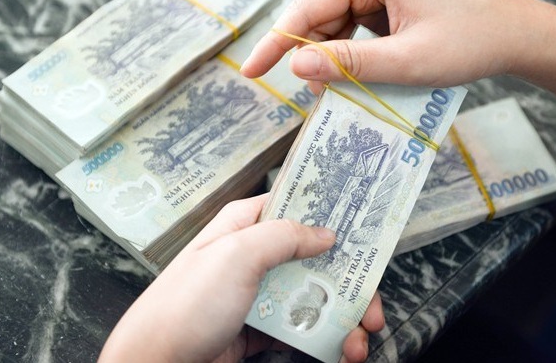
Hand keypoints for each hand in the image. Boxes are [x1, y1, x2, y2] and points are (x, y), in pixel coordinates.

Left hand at [99, 194, 384, 362]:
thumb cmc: (184, 305)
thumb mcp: (235, 256)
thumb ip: (283, 236)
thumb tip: (324, 232)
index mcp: (244, 225)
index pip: (296, 208)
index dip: (330, 216)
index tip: (364, 229)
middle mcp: (253, 256)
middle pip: (314, 258)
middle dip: (348, 281)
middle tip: (371, 306)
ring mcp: (257, 293)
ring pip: (311, 295)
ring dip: (341, 315)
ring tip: (357, 339)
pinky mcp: (259, 327)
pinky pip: (298, 327)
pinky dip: (322, 338)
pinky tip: (338, 348)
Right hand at [241, 0, 555, 124]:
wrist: (517, 34)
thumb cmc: (470, 41)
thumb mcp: (406, 61)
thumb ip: (348, 64)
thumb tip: (296, 69)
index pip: (307, 8)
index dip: (276, 44)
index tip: (250, 73)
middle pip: (319, 17)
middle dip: (311, 58)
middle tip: (312, 100)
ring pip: (335, 26)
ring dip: (333, 61)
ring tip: (341, 94)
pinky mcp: (389, 0)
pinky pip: (356, 29)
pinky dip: (352, 56)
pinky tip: (359, 79)